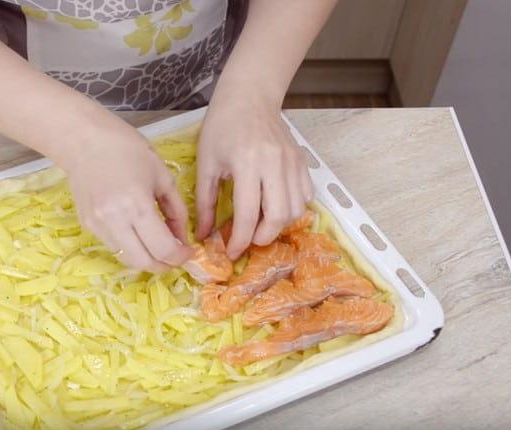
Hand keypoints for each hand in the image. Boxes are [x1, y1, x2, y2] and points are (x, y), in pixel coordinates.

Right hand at [64, 112, 191, 272]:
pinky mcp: (87, 225)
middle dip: (164, 266)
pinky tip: (138, 234)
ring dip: (147, 259)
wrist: (84, 140)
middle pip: (144, 263)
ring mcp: (97, 226)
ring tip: (158, 247)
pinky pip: (114, 247)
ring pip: (127, 259)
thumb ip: (176, 211)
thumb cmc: (127, 149)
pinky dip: (131, 247)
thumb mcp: (162, 176)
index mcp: (137, 205)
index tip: (189, 252)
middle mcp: (114, 221)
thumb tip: (182, 239)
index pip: (163, 249)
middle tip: (176, 257)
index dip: (180, 257)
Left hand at [197, 97, 313, 259]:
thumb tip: (204, 235)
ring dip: (278, 225)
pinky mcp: (302, 161)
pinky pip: (306, 196)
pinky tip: (274, 206)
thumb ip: (205, 202)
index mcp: (246, 163)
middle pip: (279, 216)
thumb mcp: (206, 163)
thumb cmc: (222, 127)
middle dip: (263, 237)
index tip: (231, 252)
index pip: (249, 214)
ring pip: (296, 209)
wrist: (249, 96)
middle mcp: (274, 163)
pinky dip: (292, 209)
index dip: (240, 240)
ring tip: (260, 223)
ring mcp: (292, 162)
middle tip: (248, 240)